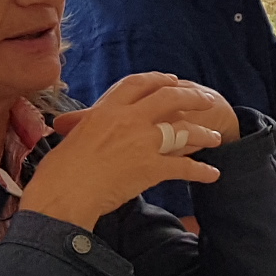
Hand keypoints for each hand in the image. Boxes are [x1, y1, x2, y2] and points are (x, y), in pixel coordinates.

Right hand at [25, 74, 234, 227]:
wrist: (62, 195)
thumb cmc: (58, 172)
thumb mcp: (72, 138)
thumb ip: (85, 127)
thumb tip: (76, 125)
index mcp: (106, 110)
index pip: (137, 84)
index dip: (158, 80)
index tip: (172, 81)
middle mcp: (128, 120)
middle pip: (169, 98)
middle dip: (192, 97)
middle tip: (207, 100)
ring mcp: (142, 142)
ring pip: (183, 130)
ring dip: (204, 134)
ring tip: (216, 138)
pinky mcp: (151, 168)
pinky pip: (184, 167)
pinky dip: (200, 171)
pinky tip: (212, 174)